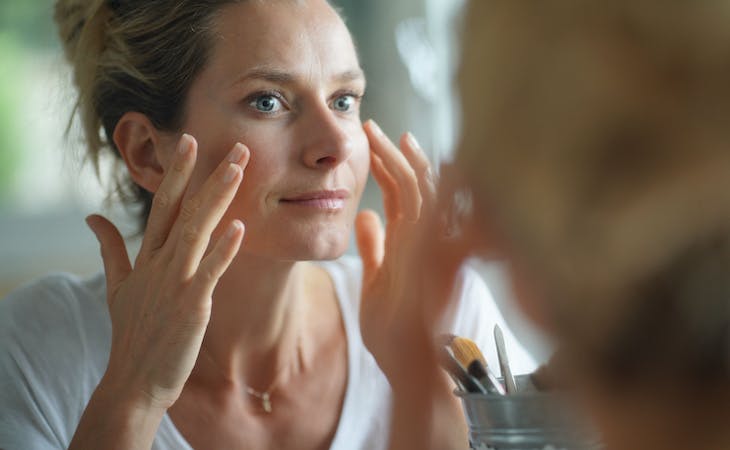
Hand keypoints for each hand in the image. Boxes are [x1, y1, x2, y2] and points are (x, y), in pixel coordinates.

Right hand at [86, 134, 248, 409]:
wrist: (133, 381)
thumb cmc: (131, 333)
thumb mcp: (117, 286)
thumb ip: (109, 248)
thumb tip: (92, 216)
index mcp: (147, 256)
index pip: (164, 204)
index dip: (179, 173)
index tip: (191, 142)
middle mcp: (160, 263)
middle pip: (184, 209)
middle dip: (206, 174)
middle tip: (232, 145)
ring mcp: (175, 282)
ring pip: (197, 230)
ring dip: (218, 197)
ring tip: (239, 169)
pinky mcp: (190, 304)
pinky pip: (210, 271)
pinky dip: (224, 248)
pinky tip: (240, 226)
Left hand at [356, 120, 469, 383]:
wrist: (407, 363)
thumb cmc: (393, 327)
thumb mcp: (376, 278)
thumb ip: (373, 245)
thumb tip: (363, 214)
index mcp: (410, 242)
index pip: (402, 195)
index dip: (389, 167)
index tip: (374, 142)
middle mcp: (424, 239)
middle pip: (414, 185)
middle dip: (394, 155)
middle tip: (373, 128)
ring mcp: (431, 246)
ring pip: (423, 192)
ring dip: (401, 162)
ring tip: (381, 136)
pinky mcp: (433, 255)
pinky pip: (430, 213)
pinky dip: (426, 185)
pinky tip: (415, 161)